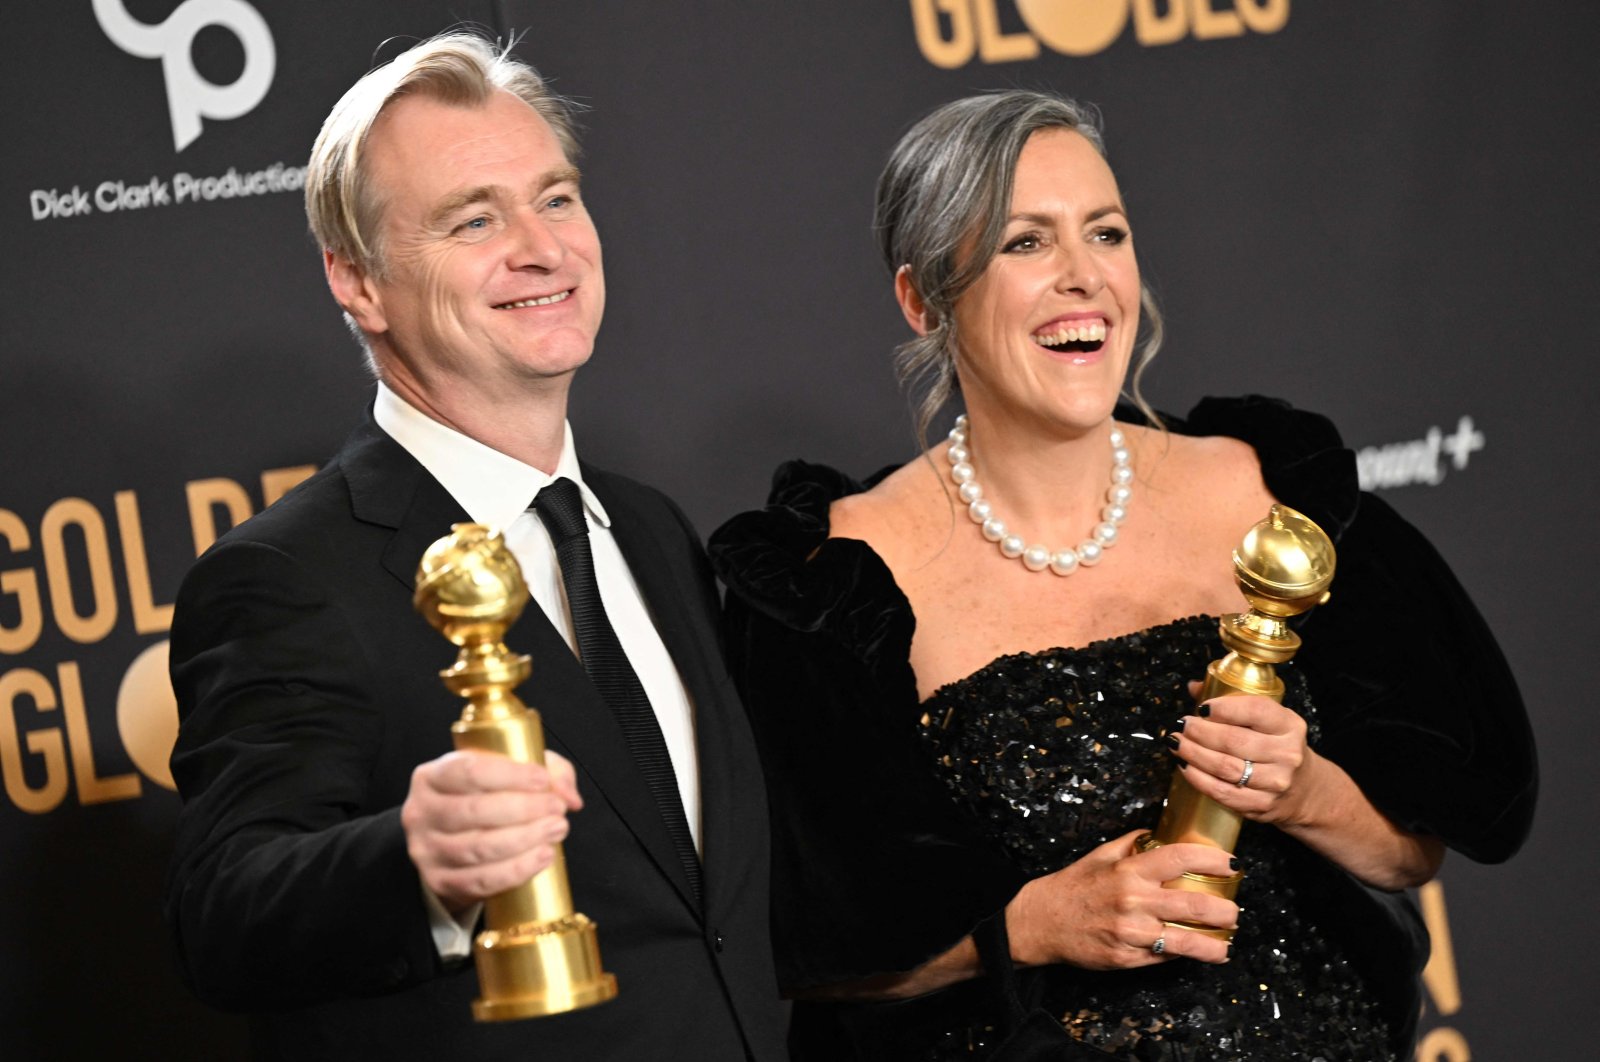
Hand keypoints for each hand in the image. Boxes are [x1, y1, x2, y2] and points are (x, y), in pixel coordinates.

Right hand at [400, 749, 581, 912]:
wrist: (452, 844)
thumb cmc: (485, 799)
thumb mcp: (509, 773)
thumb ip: (547, 772)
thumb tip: (569, 796)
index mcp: (432, 776)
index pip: (468, 771)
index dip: (509, 775)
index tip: (543, 779)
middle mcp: (422, 812)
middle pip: (474, 811)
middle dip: (524, 809)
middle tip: (557, 808)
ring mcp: (427, 851)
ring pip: (479, 848)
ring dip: (525, 839)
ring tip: (557, 829)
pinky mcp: (440, 882)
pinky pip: (482, 880)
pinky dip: (517, 870)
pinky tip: (543, 856)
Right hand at [1006, 829, 1235, 969]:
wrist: (1042, 921)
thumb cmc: (1074, 885)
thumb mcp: (1101, 855)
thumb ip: (1133, 843)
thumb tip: (1162, 833)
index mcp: (1129, 870)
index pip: (1180, 858)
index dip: (1212, 860)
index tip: (1231, 864)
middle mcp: (1133, 901)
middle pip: (1194, 904)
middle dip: (1224, 910)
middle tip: (1234, 911)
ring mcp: (1131, 932)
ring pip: (1185, 940)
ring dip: (1214, 944)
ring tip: (1227, 943)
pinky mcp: (1127, 958)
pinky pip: (1163, 956)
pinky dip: (1183, 955)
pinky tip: (1197, 953)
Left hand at [1167, 689, 1318, 826]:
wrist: (1303, 790)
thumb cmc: (1275, 747)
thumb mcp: (1267, 720)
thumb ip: (1232, 701)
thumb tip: (1194, 688)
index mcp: (1289, 725)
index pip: (1256, 710)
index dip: (1224, 708)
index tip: (1201, 708)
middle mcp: (1287, 754)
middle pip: (1233, 740)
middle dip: (1200, 732)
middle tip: (1182, 726)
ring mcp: (1276, 782)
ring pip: (1225, 767)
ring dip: (1193, 754)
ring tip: (1177, 744)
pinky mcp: (1262, 804)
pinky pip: (1222, 792)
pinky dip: (1198, 779)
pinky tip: (1185, 767)